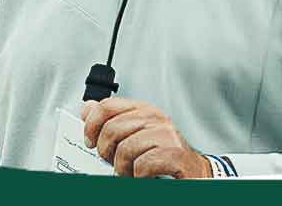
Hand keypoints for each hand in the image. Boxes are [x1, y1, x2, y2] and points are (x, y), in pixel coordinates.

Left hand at [81, 98, 210, 178]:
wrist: (194, 172)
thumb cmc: (162, 155)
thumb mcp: (135, 134)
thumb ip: (111, 120)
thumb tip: (87, 108)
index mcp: (143, 110)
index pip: (107, 106)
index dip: (92, 125)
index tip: (91, 141)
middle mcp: (156, 118)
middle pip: (112, 129)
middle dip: (107, 153)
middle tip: (116, 162)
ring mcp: (167, 135)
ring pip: (125, 150)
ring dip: (124, 169)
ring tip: (132, 172)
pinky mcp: (175, 154)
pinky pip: (142, 165)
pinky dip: (139, 176)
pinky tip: (145, 176)